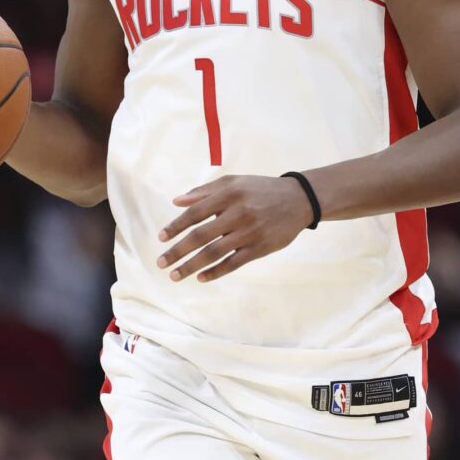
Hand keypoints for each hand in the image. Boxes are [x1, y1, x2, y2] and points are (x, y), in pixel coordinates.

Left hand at [157, 175, 314, 281]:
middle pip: (201, 236)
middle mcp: (237, 213)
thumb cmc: (260, 189)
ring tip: (175, 275)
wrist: (298, 199)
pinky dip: (216, 272)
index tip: (161, 238)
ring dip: (191, 266)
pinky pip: (234, 263)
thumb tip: (177, 201)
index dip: (176, 226)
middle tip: (161, 263)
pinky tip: (201, 278)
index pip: (195, 213)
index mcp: (228, 195)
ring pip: (214, 253)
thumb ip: (204, 191)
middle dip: (178, 251)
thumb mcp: (234, 182)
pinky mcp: (260, 248)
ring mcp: (249, 232)